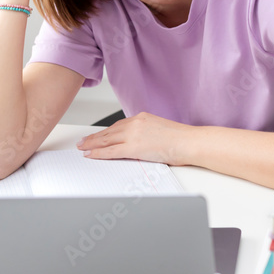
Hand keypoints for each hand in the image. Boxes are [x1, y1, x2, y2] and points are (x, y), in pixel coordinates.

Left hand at [77, 112, 192, 165]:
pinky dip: (98, 153)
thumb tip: (140, 145)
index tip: (98, 135)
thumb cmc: (182, 140)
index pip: (119, 126)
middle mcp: (136, 123)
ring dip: (92, 144)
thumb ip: (147, 135)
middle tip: (83, 141)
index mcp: (142, 118)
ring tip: (82, 148)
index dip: (106, 132)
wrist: (191, 142)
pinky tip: (90, 155)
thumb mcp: (161, 131)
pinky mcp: (134, 147)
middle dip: (94, 137)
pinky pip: (111, 151)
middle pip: (109, 131)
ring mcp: (134, 134)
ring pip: (107, 140)